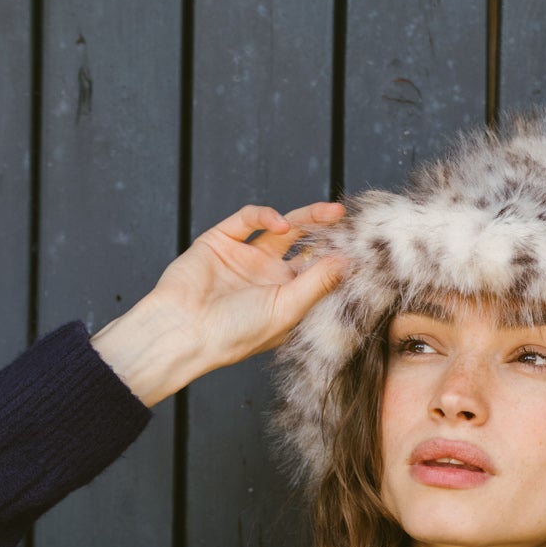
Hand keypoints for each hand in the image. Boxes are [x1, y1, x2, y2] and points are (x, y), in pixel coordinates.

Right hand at [91, 200, 347, 406]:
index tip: (361, 248)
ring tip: (329, 213)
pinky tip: (279, 223)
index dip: (336, 258)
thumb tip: (349, 261)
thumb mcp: (286, 310)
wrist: (184, 330)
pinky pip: (247, 219)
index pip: (317, 272)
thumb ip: (317, 283)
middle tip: (346, 219)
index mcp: (284, 299)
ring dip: (305, 217)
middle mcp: (266, 277)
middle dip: (325, 231)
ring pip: (281, 228)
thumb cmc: (235, 333)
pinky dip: (265, 215)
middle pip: (303, 245)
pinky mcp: (221, 240)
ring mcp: (244, 257)